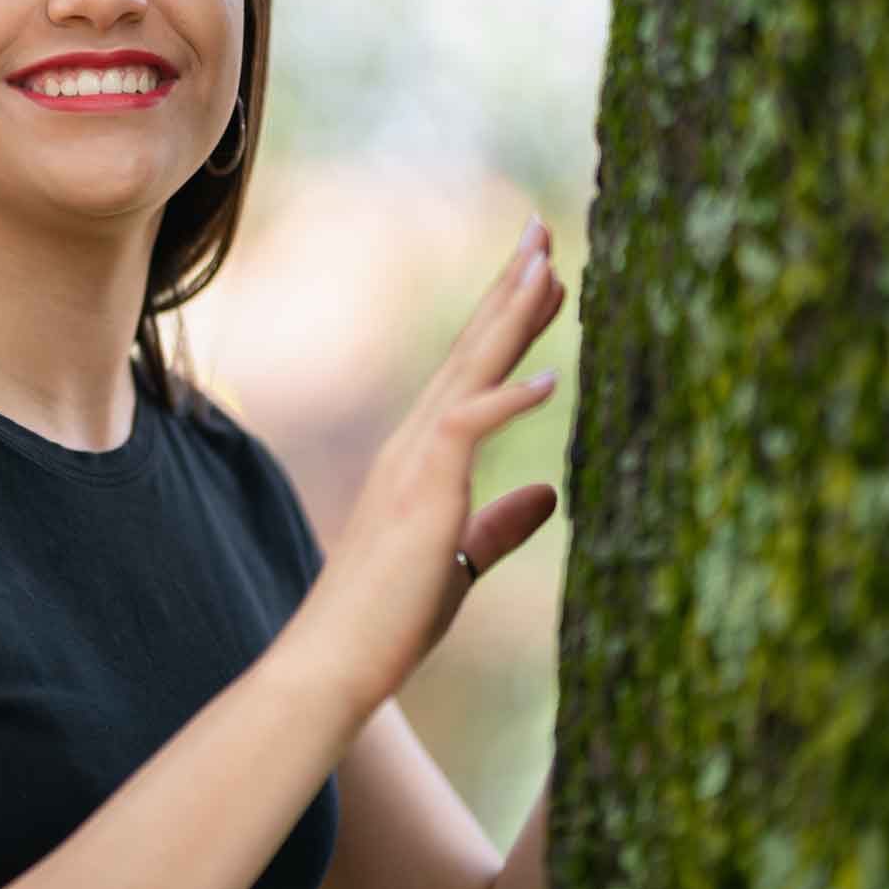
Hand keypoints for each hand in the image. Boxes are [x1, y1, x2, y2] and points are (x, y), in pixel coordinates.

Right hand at [291, 215, 565, 718]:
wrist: (336, 655)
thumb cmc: (390, 616)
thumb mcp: (461, 559)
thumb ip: (503, 525)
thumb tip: (549, 493)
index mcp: (422, 456)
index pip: (472, 371)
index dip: (508, 319)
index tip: (542, 273)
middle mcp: (414, 443)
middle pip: (471, 350)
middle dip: (510, 289)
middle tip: (542, 232)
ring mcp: (415, 462)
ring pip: (470, 371)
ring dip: (510, 317)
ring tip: (547, 265)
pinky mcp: (424, 491)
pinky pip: (468, 429)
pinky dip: (508, 400)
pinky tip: (553, 378)